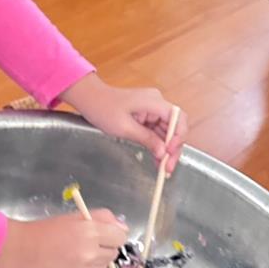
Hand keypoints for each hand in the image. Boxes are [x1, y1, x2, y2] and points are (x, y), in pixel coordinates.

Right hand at [0, 211, 126, 267]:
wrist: (21, 253)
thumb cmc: (46, 231)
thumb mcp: (74, 216)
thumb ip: (103, 218)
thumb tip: (123, 228)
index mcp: (90, 233)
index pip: (120, 237)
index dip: (112, 234)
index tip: (103, 234)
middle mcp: (91, 256)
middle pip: (113, 253)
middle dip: (103, 247)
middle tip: (84, 244)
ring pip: (104, 267)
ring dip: (95, 262)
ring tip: (74, 256)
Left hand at [62, 73, 186, 173]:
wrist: (90, 99)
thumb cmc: (104, 108)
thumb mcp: (125, 127)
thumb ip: (147, 139)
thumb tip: (163, 153)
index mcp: (154, 101)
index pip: (178, 118)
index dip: (178, 137)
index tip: (170, 152)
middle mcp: (157, 104)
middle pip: (174, 127)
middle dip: (173, 148)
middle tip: (168, 168)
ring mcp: (152, 110)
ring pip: (166, 132)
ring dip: (165, 150)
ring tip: (163, 168)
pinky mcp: (146, 116)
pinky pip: (157, 132)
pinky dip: (157, 145)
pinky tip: (157, 159)